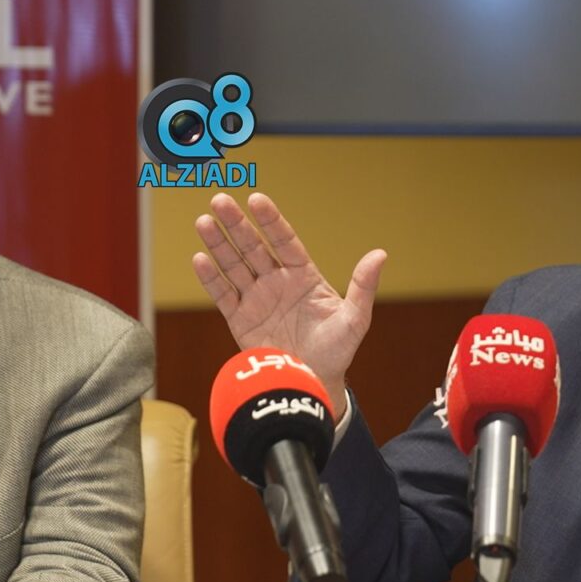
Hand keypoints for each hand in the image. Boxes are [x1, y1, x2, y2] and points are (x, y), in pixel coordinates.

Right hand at [193, 193, 384, 415]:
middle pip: (253, 247)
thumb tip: (380, 254)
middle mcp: (277, 282)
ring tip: (204, 221)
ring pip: (234, 265)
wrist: (313, 381)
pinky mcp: (240, 319)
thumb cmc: (338, 350)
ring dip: (218, 244)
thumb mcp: (355, 319)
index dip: (271, 221)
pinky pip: (222, 295)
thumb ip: (363, 286)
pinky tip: (199, 258)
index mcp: (304, 276)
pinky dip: (210, 278)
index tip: (257, 200)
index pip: (285, 242)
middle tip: (220, 200)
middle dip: (237, 225)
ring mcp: (257, 298)